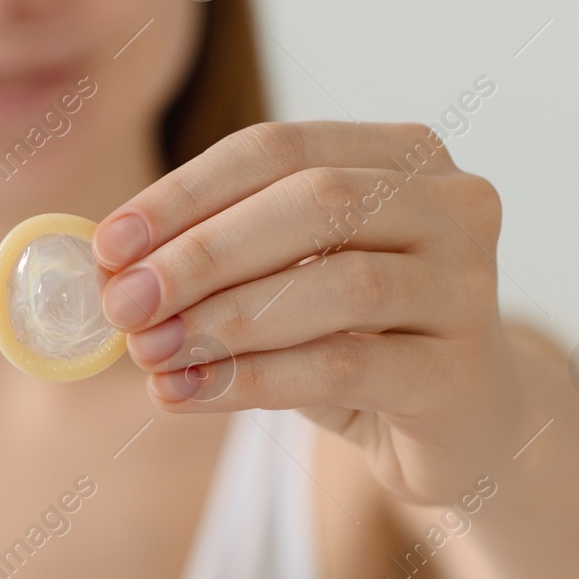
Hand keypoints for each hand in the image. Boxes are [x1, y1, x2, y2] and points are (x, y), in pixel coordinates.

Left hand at [92, 121, 525, 504]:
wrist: (461, 428)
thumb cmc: (358, 336)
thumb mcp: (287, 278)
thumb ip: (216, 260)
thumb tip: (109, 268)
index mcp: (403, 155)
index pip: (278, 150)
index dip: (185, 192)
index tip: (108, 244)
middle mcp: (453, 204)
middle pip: (313, 204)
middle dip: (202, 255)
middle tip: (123, 304)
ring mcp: (469, 287)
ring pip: (337, 286)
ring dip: (225, 320)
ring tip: (151, 354)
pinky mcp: (462, 373)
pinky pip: (346, 366)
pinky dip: (254, 379)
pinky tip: (189, 393)